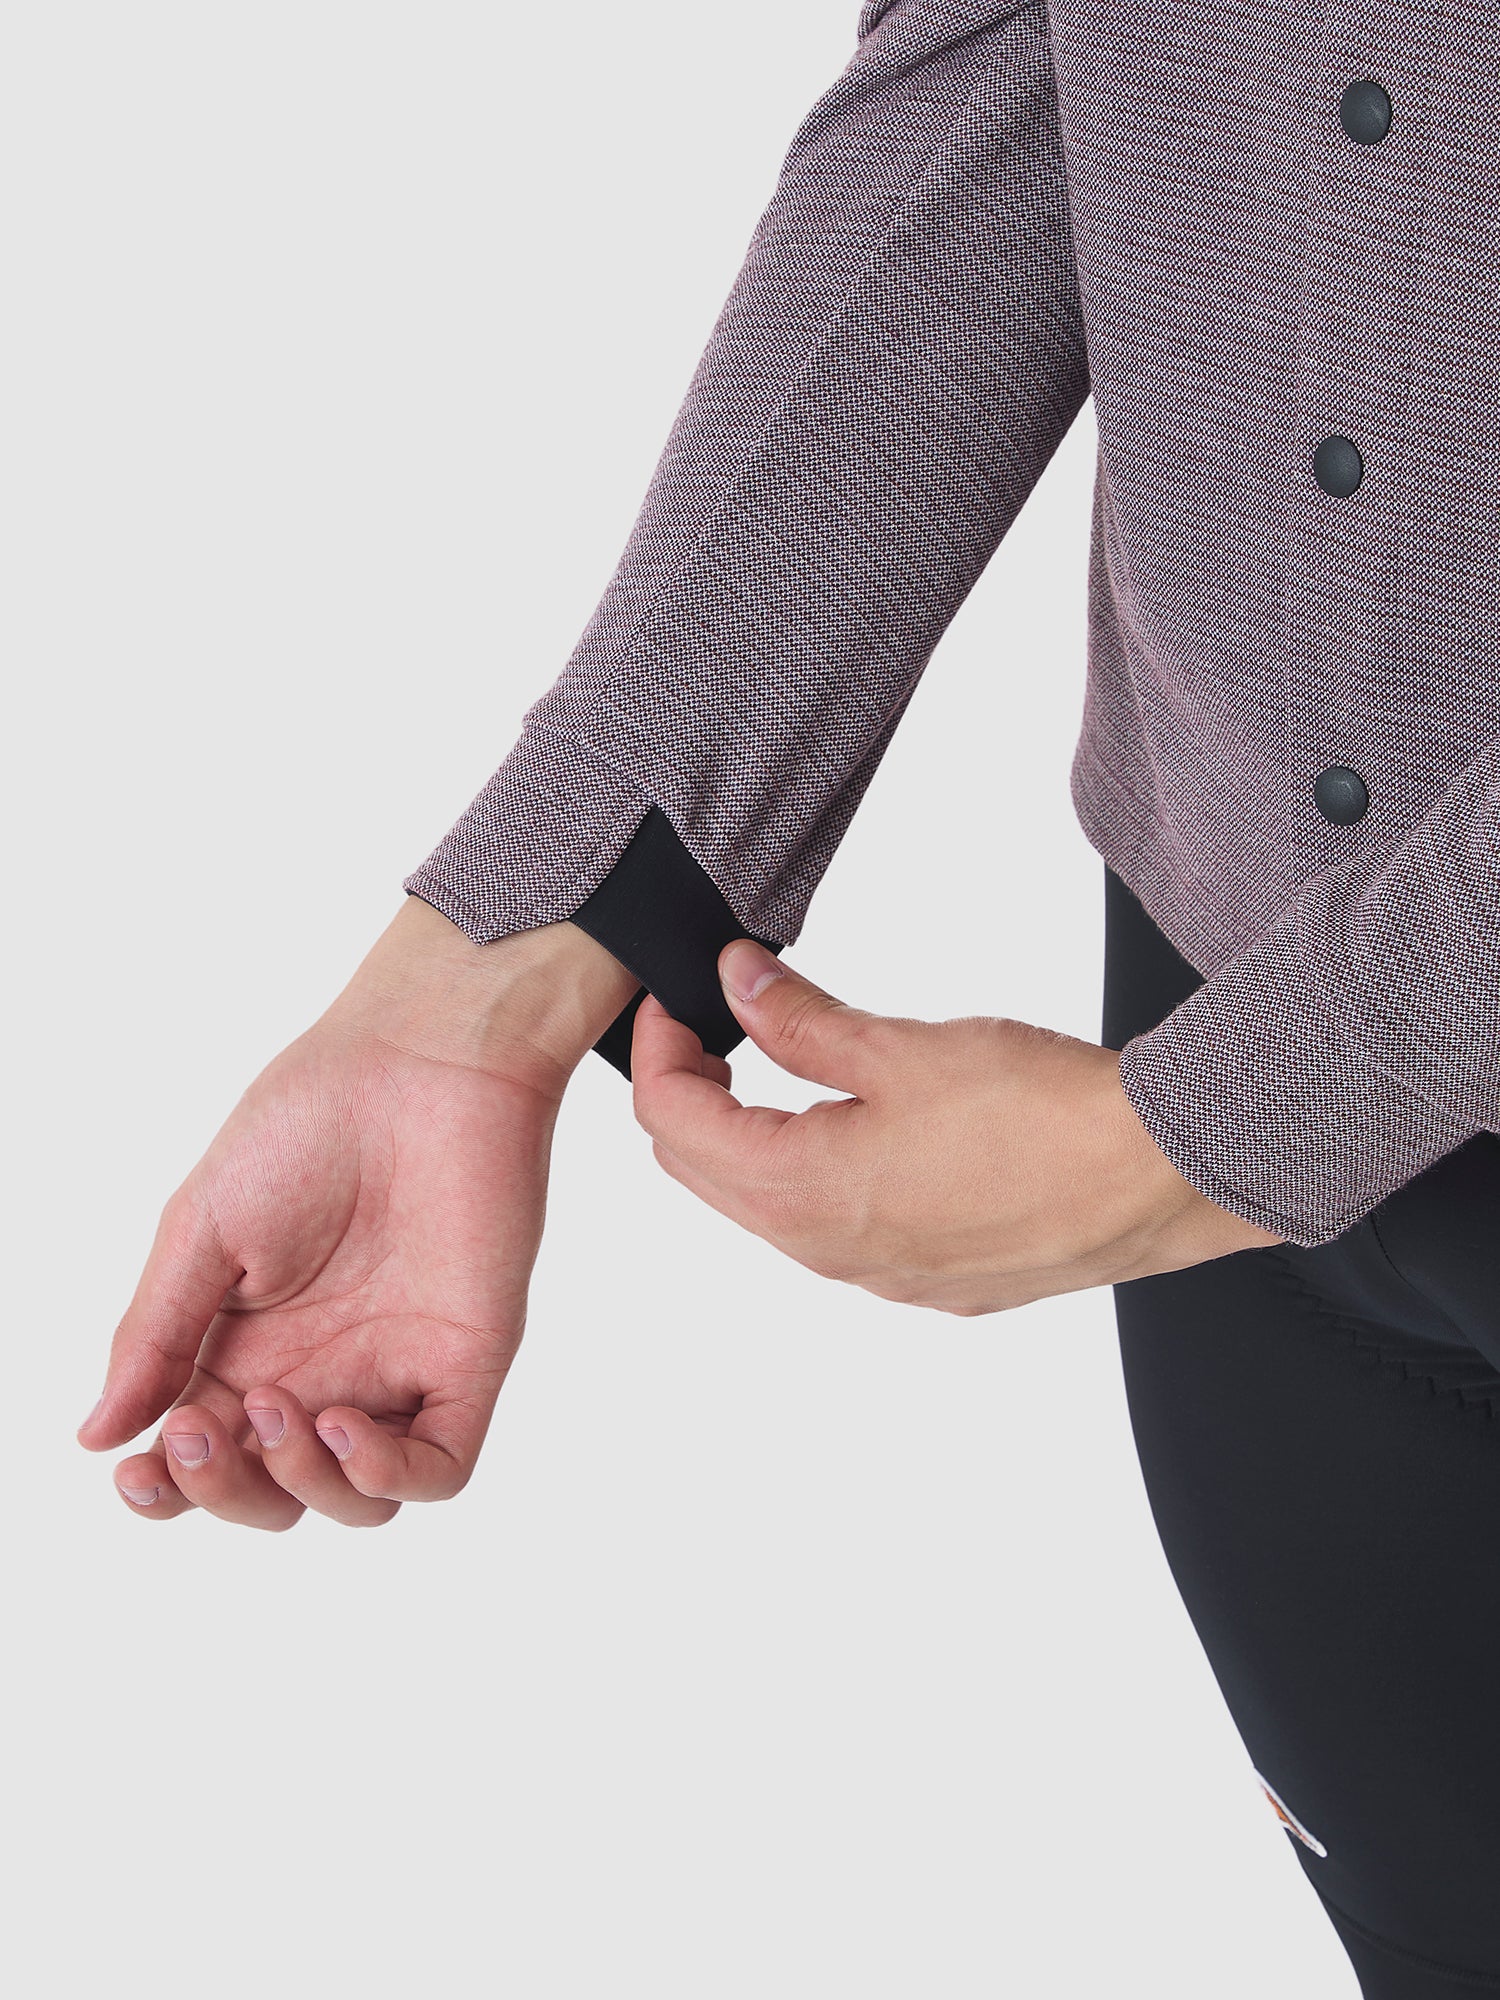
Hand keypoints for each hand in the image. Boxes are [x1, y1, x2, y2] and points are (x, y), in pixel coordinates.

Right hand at [76, 899, 639, 1527]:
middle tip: (198, 1435)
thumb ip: (156, 1335)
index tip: (135, 1476)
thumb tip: (94, 1437)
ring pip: (354, 1502)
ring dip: (302, 1486)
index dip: (170, 1489)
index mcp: (250, 1345)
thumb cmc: (308, 1122)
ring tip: (279, 1411)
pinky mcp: (467, 1361)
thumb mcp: (203, 1229)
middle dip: (224, 1493)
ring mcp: (398, 1370)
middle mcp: (324, 1370)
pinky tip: (345, 1429)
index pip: (206, 1454)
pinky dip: (388, 1475)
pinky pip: (441, 1467)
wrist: (420, 1061)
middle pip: (272, 1492)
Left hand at [631, 940, 1282, 1315]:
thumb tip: (738, 984)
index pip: (671, 1123)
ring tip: (785, 1064)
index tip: (677, 997)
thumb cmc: (1042, 1114)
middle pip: (703, 1174)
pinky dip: (818, 1174)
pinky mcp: (932, 1283)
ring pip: (769, 1208)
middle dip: (690, 1096)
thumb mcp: (900, 1047)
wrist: (1156, 1177)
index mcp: (799, 1194)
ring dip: (753, 1137)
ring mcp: (881, 1280)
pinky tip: (860, 1125)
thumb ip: (800, 1019)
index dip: (658, 1049)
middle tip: (715, 1024)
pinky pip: (839, 1234)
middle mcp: (827, 1255)